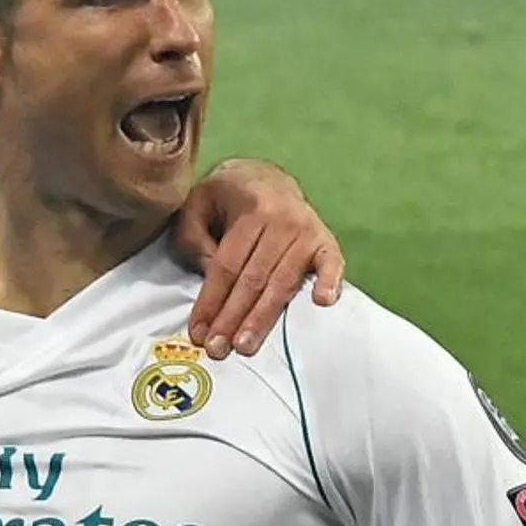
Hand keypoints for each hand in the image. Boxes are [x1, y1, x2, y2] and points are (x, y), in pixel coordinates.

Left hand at [169, 159, 343, 359]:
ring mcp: (308, 231)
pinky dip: (330, 282)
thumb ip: (193, 238)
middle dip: (233, 318)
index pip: (227, 265)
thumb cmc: (226, 197)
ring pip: (283, 283)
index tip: (198, 331)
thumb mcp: (197, 204)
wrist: (265, 176)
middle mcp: (282, 220)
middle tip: (219, 349)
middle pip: (254, 279)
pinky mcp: (326, 241)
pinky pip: (332, 264)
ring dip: (264, 318)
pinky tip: (322, 302)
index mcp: (250, 209)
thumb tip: (208, 275)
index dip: (211, 300)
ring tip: (247, 345)